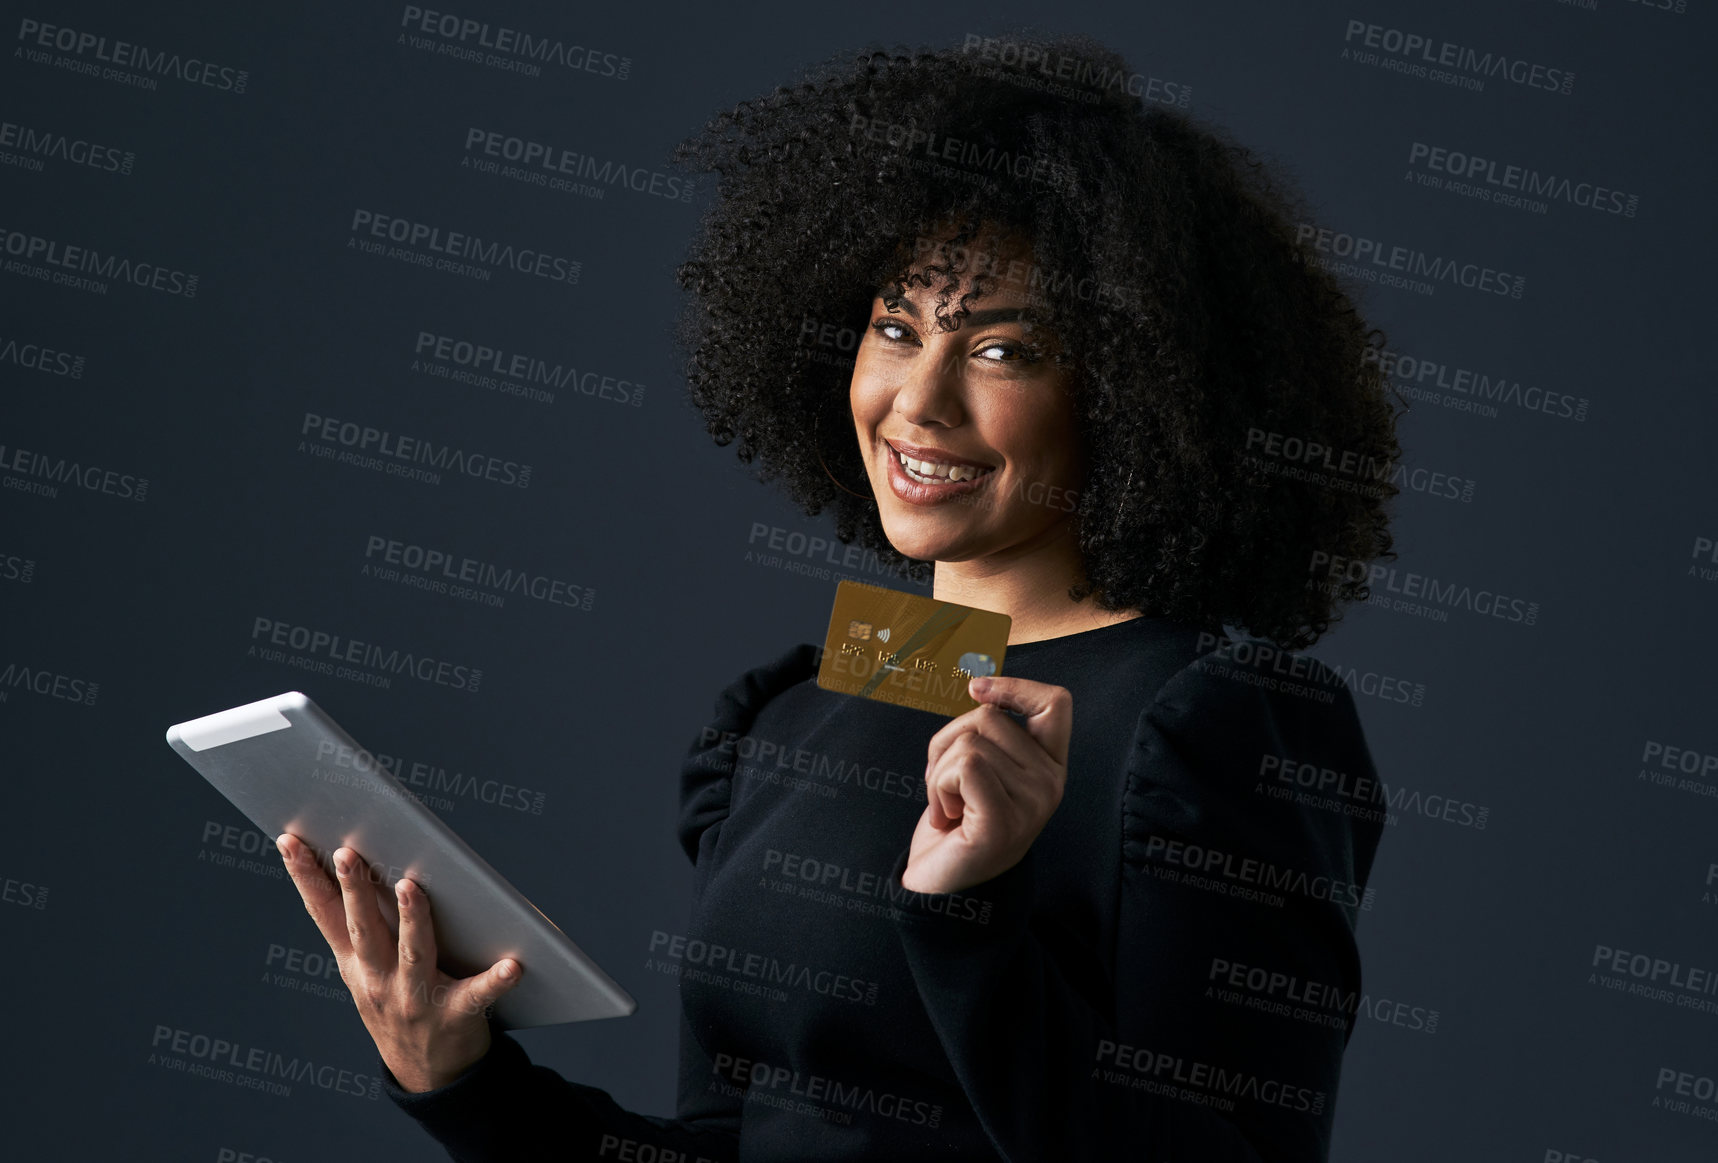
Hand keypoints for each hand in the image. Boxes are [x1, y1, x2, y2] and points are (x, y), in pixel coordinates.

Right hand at [276, 834, 522, 1092]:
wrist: (427, 1073)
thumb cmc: (399, 1001)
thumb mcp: (367, 969)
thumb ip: (363, 923)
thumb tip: (358, 857)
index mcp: (355, 963)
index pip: (324, 913)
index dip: (305, 876)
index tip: (290, 839)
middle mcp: (378, 980)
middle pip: (364, 928)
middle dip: (355, 890)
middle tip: (349, 852)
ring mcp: (414, 1000)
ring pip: (412, 953)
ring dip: (412, 919)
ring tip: (411, 886)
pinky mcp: (455, 1016)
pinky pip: (478, 995)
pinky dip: (495, 981)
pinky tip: (514, 965)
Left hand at [901, 675, 1071, 894]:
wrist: (941, 887)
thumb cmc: (957, 821)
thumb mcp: (981, 767)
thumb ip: (989, 732)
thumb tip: (979, 686)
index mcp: (1050, 766)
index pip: (1055, 703)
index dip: (1015, 685)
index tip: (977, 690)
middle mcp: (1051, 784)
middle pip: (989, 717)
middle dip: (948, 744)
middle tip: (948, 787)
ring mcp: (1032, 805)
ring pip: (969, 742)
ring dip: (938, 773)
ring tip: (948, 807)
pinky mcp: (1003, 822)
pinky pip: (964, 767)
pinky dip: (938, 786)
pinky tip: (946, 817)